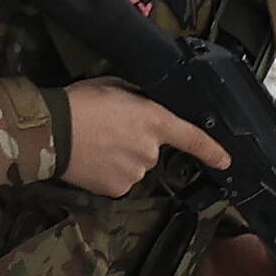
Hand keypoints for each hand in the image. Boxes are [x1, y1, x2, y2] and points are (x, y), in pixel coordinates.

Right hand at [57, 79, 228, 198]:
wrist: (49, 132)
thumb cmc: (79, 103)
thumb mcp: (115, 86)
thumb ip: (139, 98)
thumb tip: (145, 105)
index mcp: (154, 120)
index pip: (192, 137)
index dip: (212, 150)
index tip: (226, 160)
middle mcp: (150, 150)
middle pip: (152, 150)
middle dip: (136, 141)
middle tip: (109, 130)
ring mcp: (135, 173)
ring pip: (135, 166)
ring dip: (121, 157)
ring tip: (95, 144)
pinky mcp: (117, 189)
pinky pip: (120, 180)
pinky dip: (108, 172)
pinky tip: (92, 160)